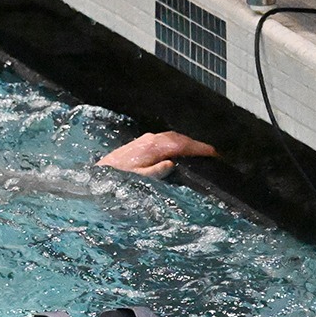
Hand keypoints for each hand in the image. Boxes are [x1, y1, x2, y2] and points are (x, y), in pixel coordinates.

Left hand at [95, 131, 216, 178]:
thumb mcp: (136, 179)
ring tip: (200, 152)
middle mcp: (151, 139)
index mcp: (152, 147)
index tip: (214, 153)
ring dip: (187, 143)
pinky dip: (178, 143)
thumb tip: (171, 164)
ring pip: (173, 137)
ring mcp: (147, 138)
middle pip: (179, 138)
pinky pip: (166, 139)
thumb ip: (154, 172)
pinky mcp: (143, 141)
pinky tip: (181, 150)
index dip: (199, 148)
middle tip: (212, 154)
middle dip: (196, 145)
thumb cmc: (118, 178)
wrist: (101, 170)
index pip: (181, 145)